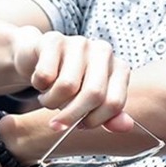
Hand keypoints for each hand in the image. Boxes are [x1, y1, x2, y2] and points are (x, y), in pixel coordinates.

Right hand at [12, 26, 132, 132]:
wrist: (40, 57)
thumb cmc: (70, 82)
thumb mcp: (91, 101)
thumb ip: (109, 115)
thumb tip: (126, 126)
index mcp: (118, 67)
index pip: (114, 103)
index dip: (95, 120)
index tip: (81, 126)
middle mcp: (103, 51)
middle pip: (93, 94)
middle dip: (72, 116)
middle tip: (57, 125)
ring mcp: (80, 42)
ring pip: (67, 86)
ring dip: (51, 101)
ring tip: (49, 98)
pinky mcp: (54, 40)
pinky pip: (45, 75)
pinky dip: (39, 86)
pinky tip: (41, 81)